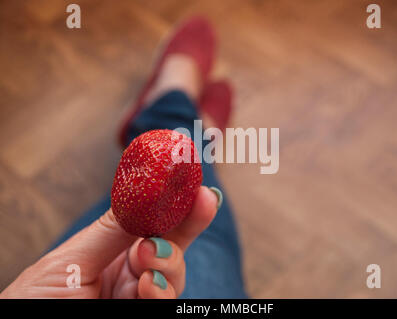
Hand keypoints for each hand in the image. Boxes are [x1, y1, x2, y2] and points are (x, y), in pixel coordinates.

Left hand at [0, 186, 218, 298]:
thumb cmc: (32, 302)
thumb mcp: (69, 260)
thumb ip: (110, 230)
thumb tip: (145, 191)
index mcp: (112, 254)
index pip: (151, 225)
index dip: (175, 205)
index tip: (194, 183)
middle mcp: (131, 276)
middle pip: (173, 246)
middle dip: (190, 222)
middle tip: (205, 200)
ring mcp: (139, 299)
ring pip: (175, 276)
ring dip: (170, 261)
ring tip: (148, 255)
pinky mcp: (145, 317)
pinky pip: (166, 302)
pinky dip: (162, 291)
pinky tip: (148, 284)